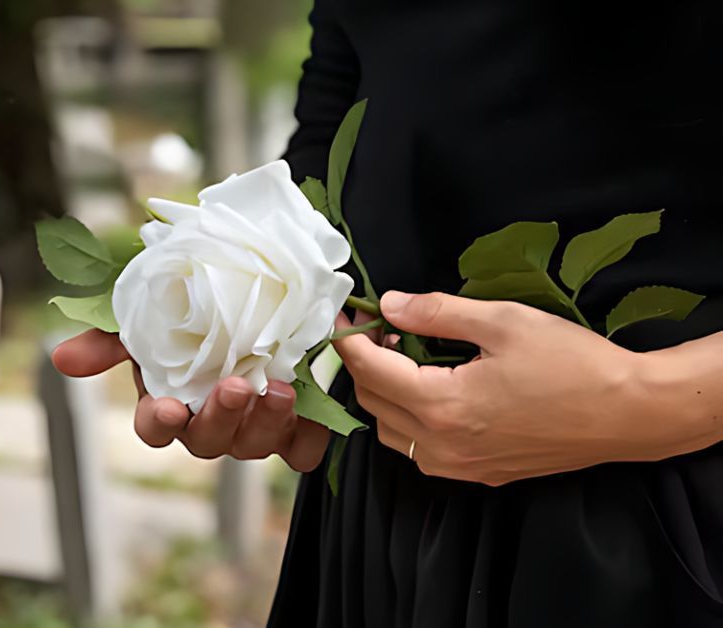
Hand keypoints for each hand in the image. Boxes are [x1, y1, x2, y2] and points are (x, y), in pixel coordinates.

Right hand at [51, 329, 330, 471]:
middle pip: (206, 442)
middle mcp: (207, 420)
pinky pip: (302, 450)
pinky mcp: (293, 424)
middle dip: (221, 418)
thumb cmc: (194, 302)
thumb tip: (61, 359)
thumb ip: (108, 335)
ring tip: (281, 390)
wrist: (258, 284)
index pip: (154, 428)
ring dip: (265, 424)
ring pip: (254, 448)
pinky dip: (308, 435)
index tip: (168, 406)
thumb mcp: (148, 310)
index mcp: (167, 400)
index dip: (160, 422)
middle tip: (235, 386)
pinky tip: (311, 407)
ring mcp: (250, 426)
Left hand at [332, 291, 670, 485]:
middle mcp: (441, 445)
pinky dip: (409, 419)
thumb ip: (437, 312)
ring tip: (405, 356)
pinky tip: (430, 390)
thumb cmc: (572, 364)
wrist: (629, 414)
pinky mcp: (479, 474)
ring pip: (391, 432)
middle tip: (378, 329)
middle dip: (365, 364)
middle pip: (372, 402)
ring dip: (384, 393)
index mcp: (442, 405)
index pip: (369, 371)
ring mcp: (459, 466)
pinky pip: (421, 450)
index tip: (345, 316)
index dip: (350, 340)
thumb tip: (388, 304)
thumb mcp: (502, 321)